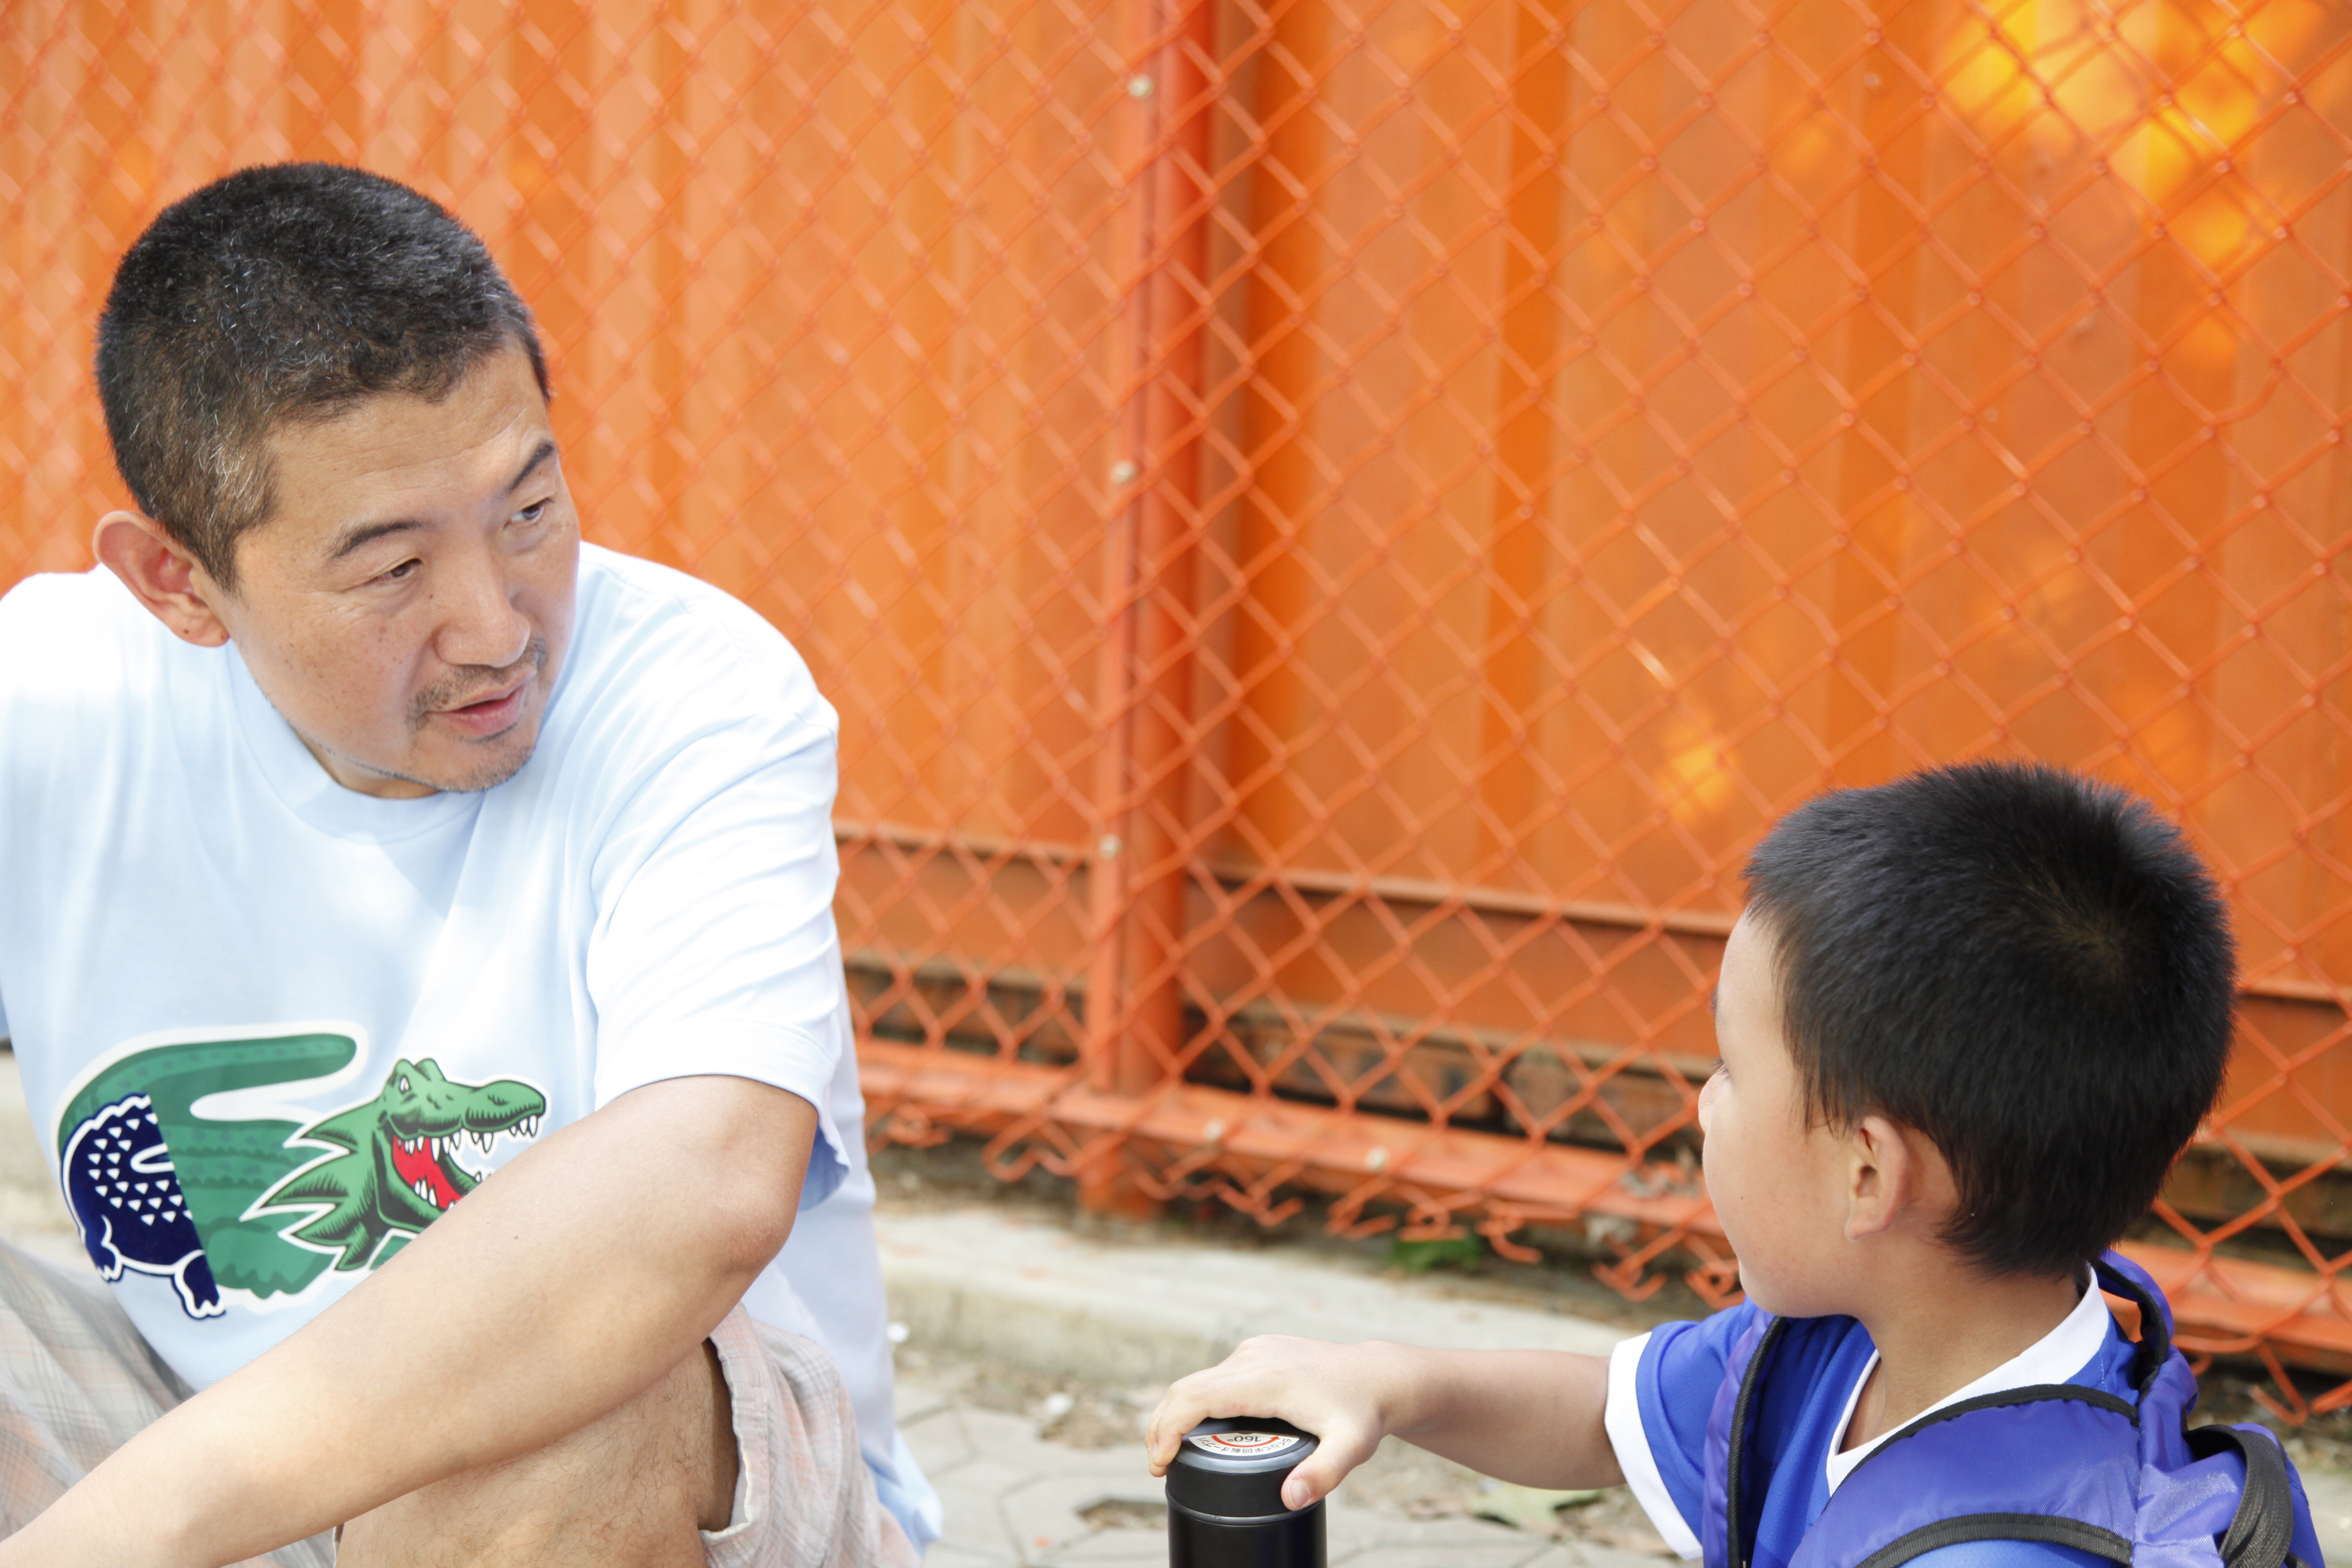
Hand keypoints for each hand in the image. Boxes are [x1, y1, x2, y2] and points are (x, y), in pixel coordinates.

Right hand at [1144, 1336, 1417, 1510]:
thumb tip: (1291, 1498)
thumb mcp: (1350, 1448)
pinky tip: (1199, 1424)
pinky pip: (1216, 1374)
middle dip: (1161, 1425)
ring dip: (1177, 1411)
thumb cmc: (1364, 1413)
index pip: (1196, 1398)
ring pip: (1199, 1379)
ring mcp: (1256, 1349)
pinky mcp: (1260, 1350)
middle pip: (1187, 1388)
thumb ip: (1322, 1475)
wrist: (1381, 1376)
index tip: (1160, 1464)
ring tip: (1169, 1451)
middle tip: (1157, 1467)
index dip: (1168, 1430)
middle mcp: (1255, 1356)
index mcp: (1266, 1378)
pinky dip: (1197, 1399)